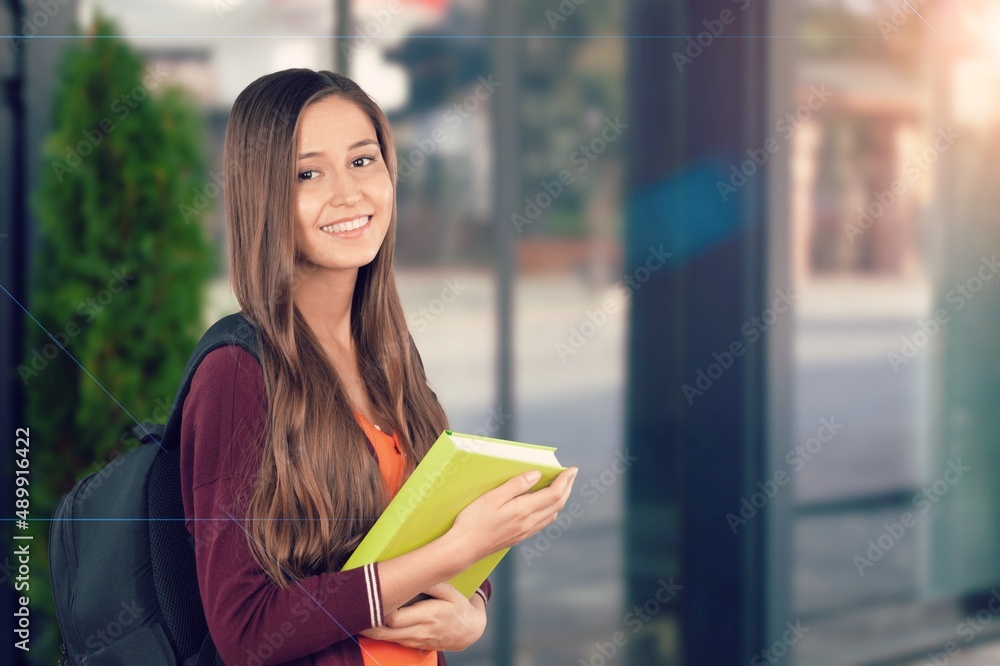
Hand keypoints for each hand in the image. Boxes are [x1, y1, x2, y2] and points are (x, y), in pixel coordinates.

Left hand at [359, 583, 485, 650]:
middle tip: (353, 613)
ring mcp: (416, 641)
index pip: (396, 617)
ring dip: (371, 631)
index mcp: (428, 615)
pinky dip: (382, 635)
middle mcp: (420, 631)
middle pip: (386, 632)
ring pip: (387, 639)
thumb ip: (432, 584)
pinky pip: (394, 642)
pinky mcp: (415, 646)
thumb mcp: (450, 592)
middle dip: (367, 625)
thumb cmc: (458, 608)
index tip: (369, 599)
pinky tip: (371, 626)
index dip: (380, 611)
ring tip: (357, 618)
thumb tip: (416, 573)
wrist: (469, 631)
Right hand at [450, 466, 577, 562]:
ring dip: (560, 499)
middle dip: (567, 488)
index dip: (565, 480)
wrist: (463, 549)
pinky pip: (542, 523)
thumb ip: (516, 486)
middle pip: (557, 504)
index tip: (572, 469)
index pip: (554, 494)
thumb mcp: (492, 498)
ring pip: (552, 515)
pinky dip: (550, 510)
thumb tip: (537, 475)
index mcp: (523, 511)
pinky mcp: (518, 537)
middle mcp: (528, 523)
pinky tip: (544, 506)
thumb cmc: (473, 521)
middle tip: (571, 475)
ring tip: (561, 487)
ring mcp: (524, 532)